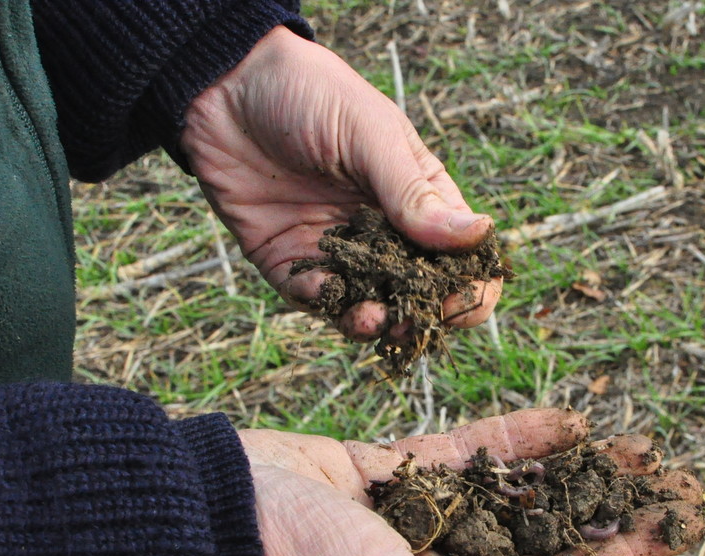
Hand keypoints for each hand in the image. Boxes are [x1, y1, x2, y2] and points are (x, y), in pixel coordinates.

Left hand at [182, 26, 499, 341]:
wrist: (225, 87)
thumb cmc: (309, 94)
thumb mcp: (370, 136)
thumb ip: (415, 194)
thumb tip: (479, 236)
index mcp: (421, 197)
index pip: (462, 255)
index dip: (470, 283)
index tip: (462, 295)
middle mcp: (385, 231)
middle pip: (420, 292)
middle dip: (423, 314)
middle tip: (417, 319)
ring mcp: (339, 251)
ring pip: (371, 305)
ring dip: (378, 321)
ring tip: (377, 319)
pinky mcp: (292, 263)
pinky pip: (318, 299)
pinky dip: (330, 307)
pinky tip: (335, 299)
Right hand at [239, 409, 701, 555]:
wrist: (216, 511)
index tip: (675, 526)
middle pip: (550, 540)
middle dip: (612, 512)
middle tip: (669, 479)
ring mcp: (420, 520)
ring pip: (519, 495)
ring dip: (577, 473)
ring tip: (634, 446)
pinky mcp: (394, 473)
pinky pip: (470, 454)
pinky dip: (519, 440)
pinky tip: (570, 420)